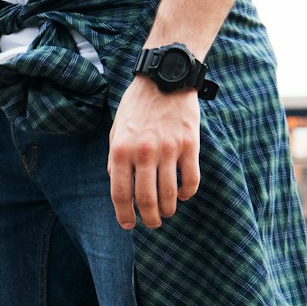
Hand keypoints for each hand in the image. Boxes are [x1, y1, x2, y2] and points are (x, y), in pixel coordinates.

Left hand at [108, 77, 201, 229]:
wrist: (164, 80)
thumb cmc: (136, 107)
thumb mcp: (115, 131)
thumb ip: (114, 159)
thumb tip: (116, 184)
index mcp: (120, 151)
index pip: (120, 194)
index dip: (124, 214)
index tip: (129, 225)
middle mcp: (143, 153)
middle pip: (146, 199)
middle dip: (149, 218)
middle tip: (153, 223)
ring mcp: (168, 149)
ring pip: (169, 193)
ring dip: (169, 209)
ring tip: (167, 212)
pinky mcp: (190, 145)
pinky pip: (191, 178)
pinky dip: (188, 192)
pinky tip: (185, 196)